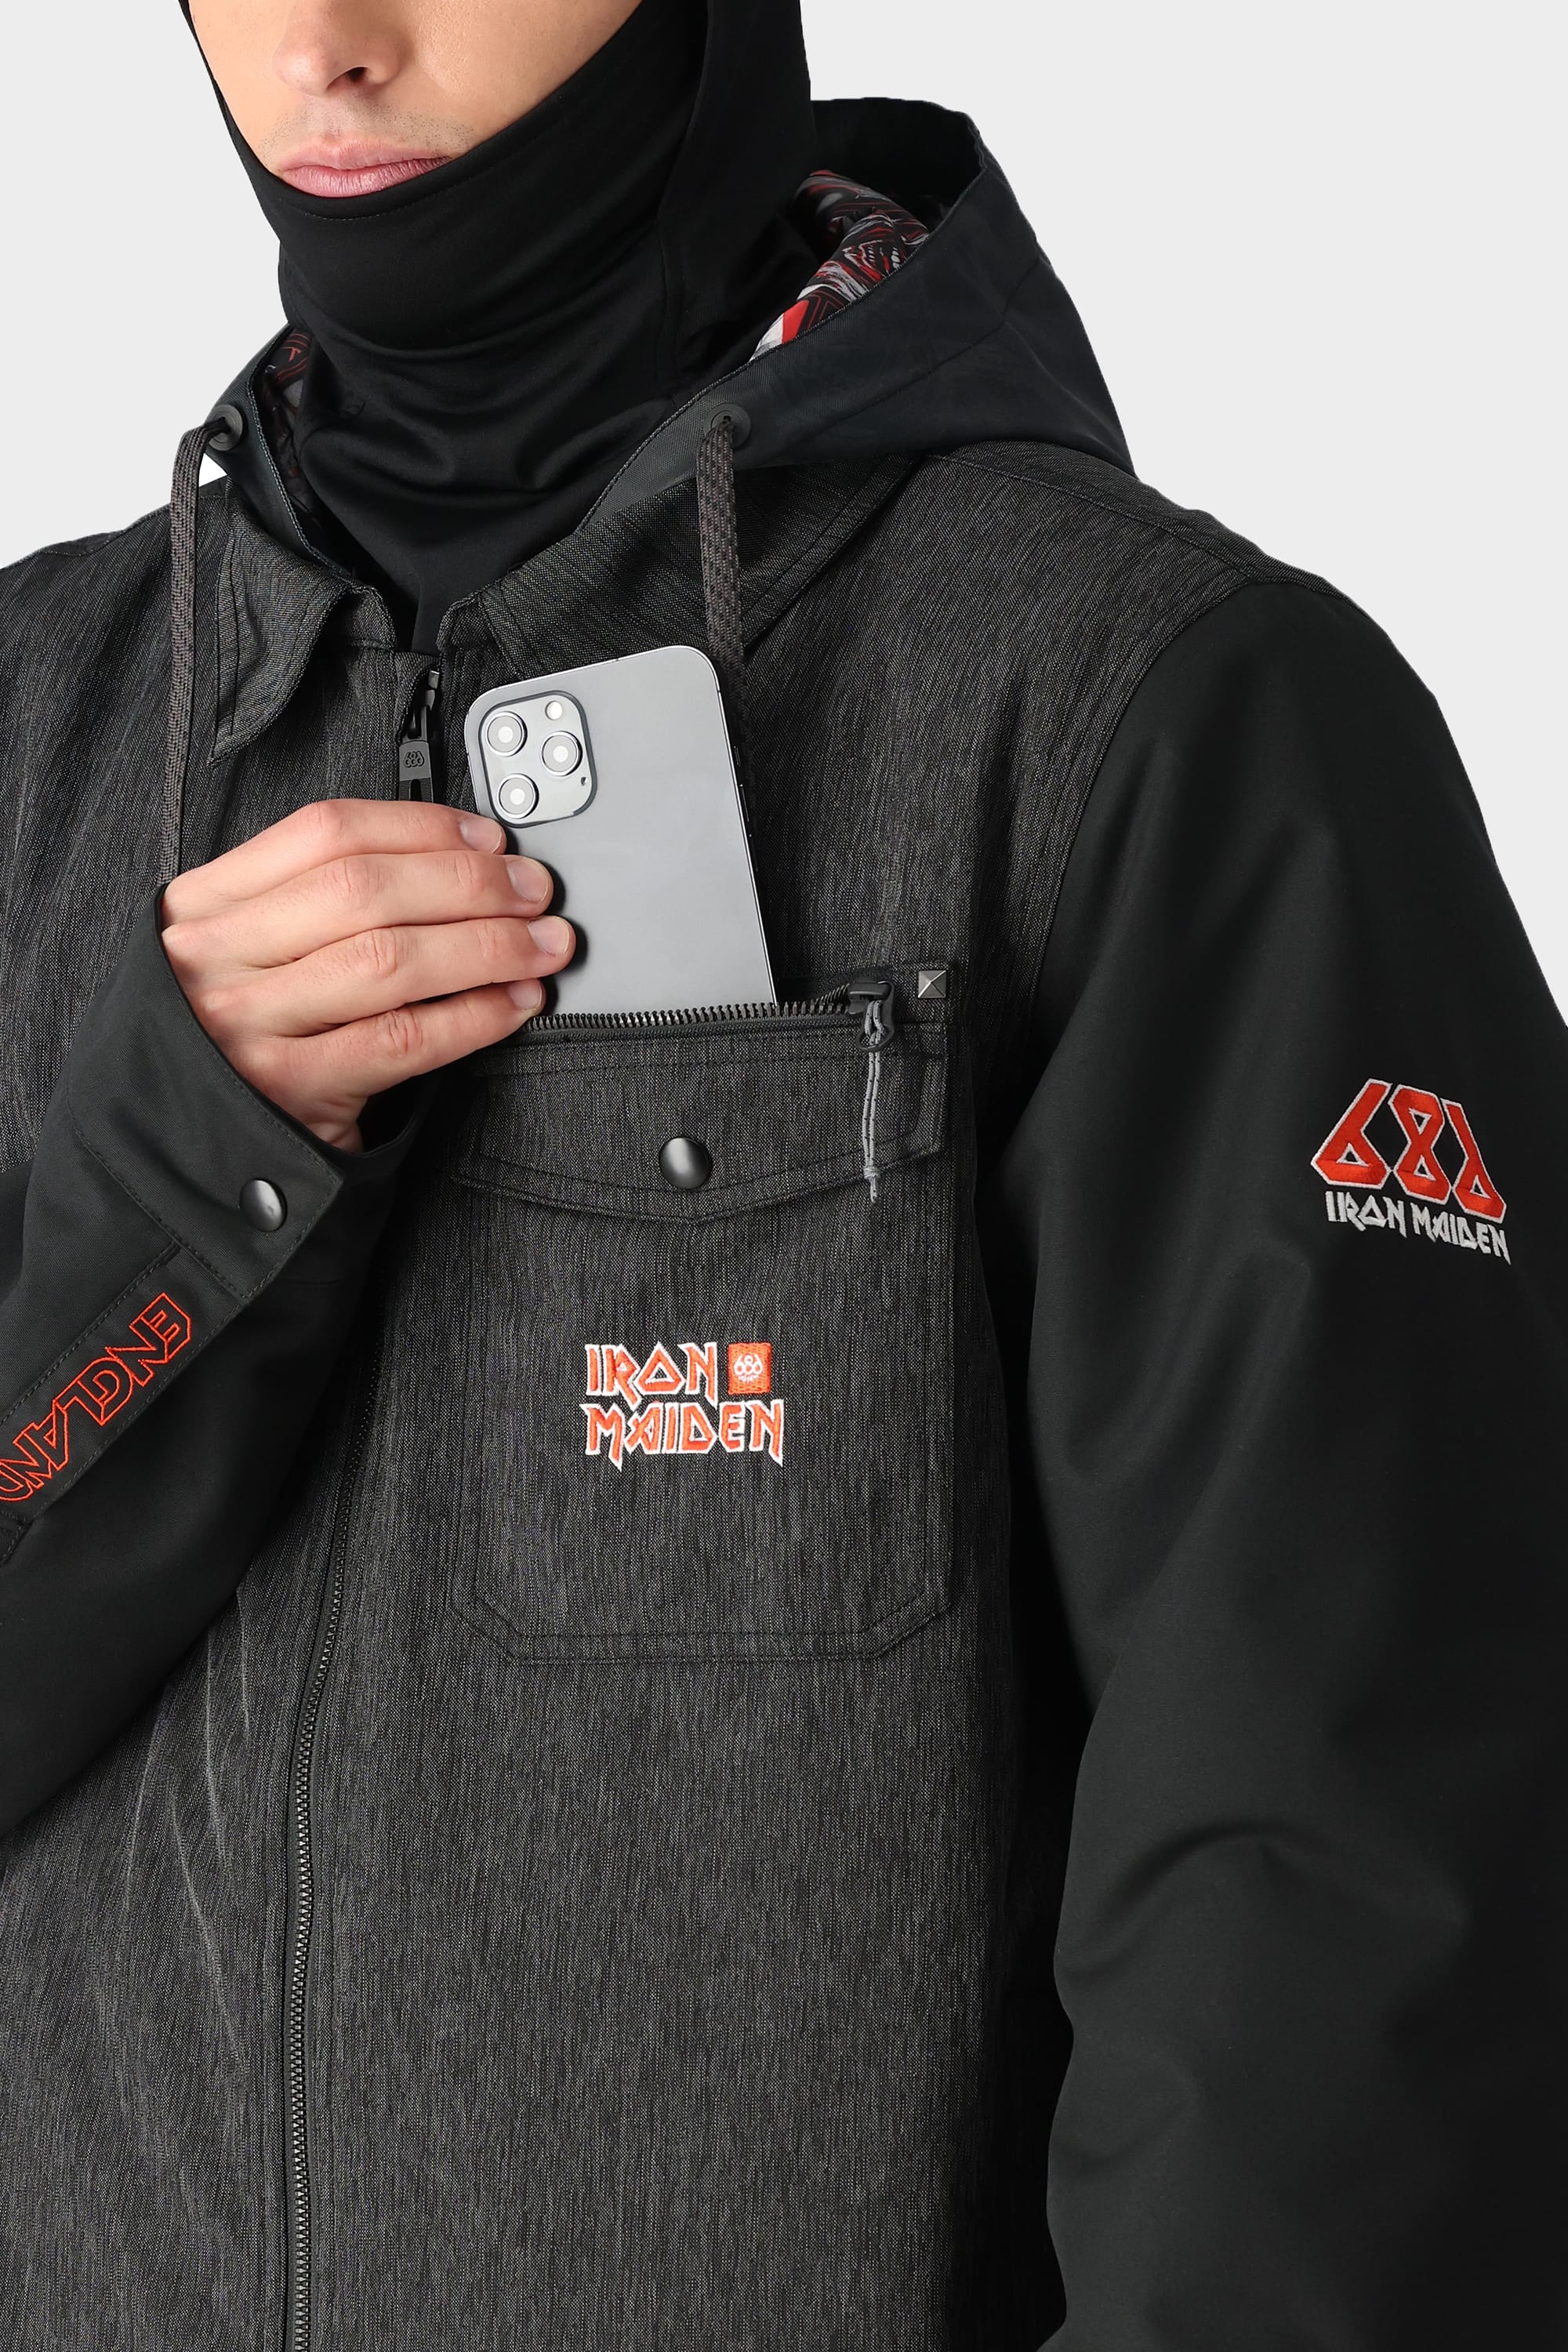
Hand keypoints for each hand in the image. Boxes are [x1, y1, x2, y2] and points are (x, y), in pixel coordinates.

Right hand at [159, 798, 572, 1150]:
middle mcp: (220, 955)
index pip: (328, 832)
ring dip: (485, 947)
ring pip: (389, 960)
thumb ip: (319, 901)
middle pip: (365, 888)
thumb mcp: (248, 950)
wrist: (191, 1142)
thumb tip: (460, 862)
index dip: (424, 829)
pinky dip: (473, 1016)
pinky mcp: (291, 1088)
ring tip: (540, 947)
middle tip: (532, 892)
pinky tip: (512, 1004)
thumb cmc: (237, 1037)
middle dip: (469, 883)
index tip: (490, 841)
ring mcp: (250, 1022)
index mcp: (208, 902)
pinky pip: (402, 1039)